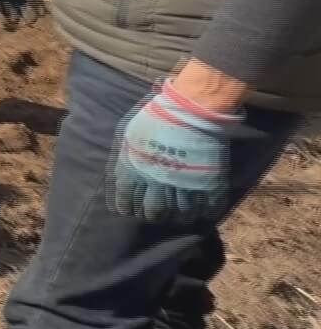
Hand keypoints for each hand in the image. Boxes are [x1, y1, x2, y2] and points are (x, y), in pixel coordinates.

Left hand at [110, 79, 252, 223]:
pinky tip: (201, 213)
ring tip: (178, 217)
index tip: (128, 211)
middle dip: (151, 215)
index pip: (126, 198)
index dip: (126, 207)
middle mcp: (157, 183)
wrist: (191, 110)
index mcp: (135, 170)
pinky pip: (208, 208)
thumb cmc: (156, 118)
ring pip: (181, 213)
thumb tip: (120, 177)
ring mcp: (184, 186)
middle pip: (153, 210)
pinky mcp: (209, 185)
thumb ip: (125, 159)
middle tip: (153, 215)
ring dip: (178, 217)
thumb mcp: (130, 136)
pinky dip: (204, 213)